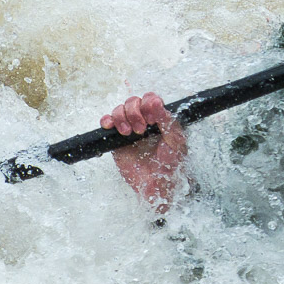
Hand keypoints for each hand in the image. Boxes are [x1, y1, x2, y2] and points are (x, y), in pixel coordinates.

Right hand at [100, 92, 186, 213]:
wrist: (157, 184)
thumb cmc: (171, 164)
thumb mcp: (176, 141)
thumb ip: (168, 121)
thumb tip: (157, 102)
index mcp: (160, 118)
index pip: (150, 99)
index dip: (148, 103)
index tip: (152, 118)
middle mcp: (144, 121)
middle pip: (133, 101)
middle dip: (135, 112)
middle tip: (142, 129)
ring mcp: (130, 129)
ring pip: (120, 109)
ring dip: (122, 117)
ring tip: (130, 133)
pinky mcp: (117, 140)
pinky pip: (107, 122)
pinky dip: (107, 120)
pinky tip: (112, 127)